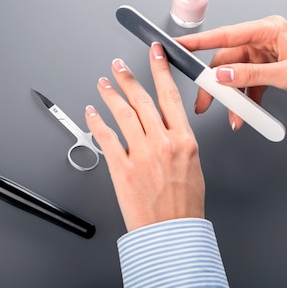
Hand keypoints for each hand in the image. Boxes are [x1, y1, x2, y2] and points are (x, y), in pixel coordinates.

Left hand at [85, 42, 204, 231]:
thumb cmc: (184, 206)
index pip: (170, 95)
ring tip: (103, 83)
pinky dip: (97, 122)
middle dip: (128, 79)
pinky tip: (92, 113)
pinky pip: (106, 138)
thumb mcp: (194, 167)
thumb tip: (168, 129)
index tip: (155, 54)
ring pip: (123, 114)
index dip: (160, 69)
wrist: (172, 233)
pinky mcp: (122, 168)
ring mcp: (141, 154)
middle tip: (118, 67)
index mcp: (184, 140)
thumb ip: (180, 143)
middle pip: (142, 100)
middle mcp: (162, 143)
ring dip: (110, 95)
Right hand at [176, 15, 286, 130]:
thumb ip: (251, 75)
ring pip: (234, 75)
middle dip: (215, 84)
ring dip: (231, 97)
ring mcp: (264, 55)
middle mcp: (263, 40)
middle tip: (205, 102)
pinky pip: (246, 84)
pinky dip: (244, 100)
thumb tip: (223, 75)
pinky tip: (244, 114)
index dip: (199, 41)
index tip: (180, 45)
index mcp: (268, 30)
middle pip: (226, 60)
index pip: (226, 35)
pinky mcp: (266, 69)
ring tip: (231, 116)